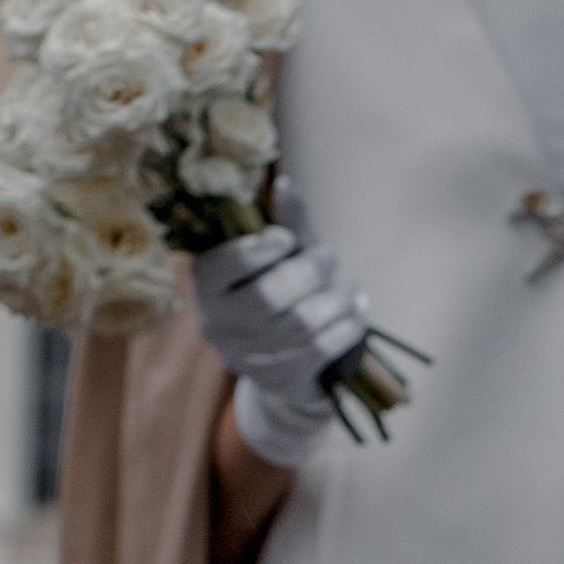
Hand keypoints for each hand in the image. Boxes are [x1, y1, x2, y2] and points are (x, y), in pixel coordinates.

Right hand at [192, 187, 372, 465]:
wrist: (279, 365)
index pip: (223, 265)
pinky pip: (321, 349)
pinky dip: (347, 326)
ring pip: (301, 323)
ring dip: (335, 298)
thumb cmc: (276, 293)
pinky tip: (357, 311)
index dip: (258, 250)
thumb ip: (283, 223)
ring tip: (349, 286)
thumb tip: (286, 184)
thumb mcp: (276, 257)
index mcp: (206, 286)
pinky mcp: (280, 379)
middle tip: (329, 257)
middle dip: (308, 271)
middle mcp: (219, 324)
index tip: (285, 239)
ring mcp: (249, 357)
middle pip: (268, 296)